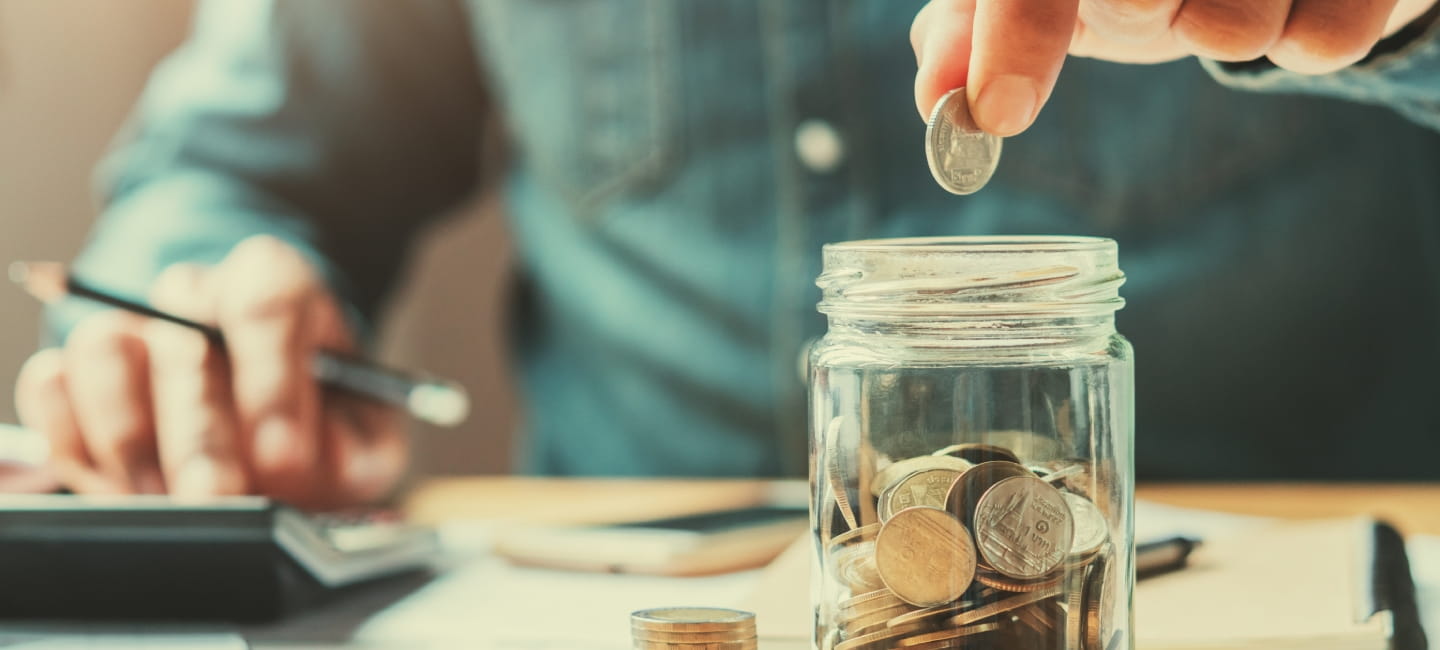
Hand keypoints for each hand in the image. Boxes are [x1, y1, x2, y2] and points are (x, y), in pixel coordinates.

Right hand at [14, 235, 406, 508]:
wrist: (274, 425)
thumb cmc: (321, 426)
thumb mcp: (363, 436)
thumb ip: (355, 444)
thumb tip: (316, 456)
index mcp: (276, 288)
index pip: (267, 300)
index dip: (274, 380)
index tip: (284, 451)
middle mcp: (197, 293)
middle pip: (183, 340)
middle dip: (201, 433)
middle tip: (218, 498)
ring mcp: (132, 325)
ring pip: (104, 348)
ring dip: (132, 438)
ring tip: (167, 501)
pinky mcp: (74, 370)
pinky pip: (50, 384)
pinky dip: (78, 438)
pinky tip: (123, 487)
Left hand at [912, 0, 1439, 134]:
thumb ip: (977, 31)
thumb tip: (937, 99)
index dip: (1014, 32)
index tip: (1000, 111)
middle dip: (1137, 10)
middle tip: (1146, 2)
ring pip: (1237, 17)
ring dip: (1223, 28)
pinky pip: (1323, 38)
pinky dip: (1301, 40)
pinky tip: (1292, 2)